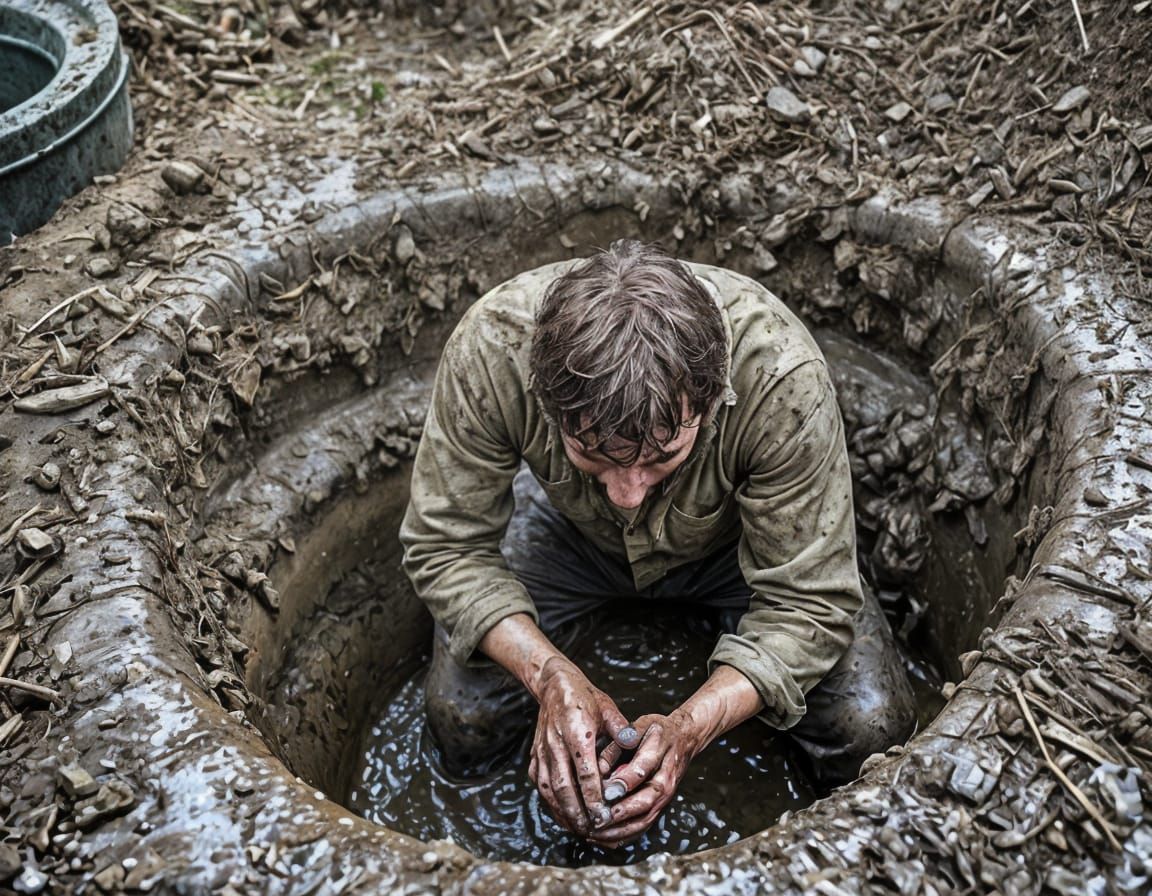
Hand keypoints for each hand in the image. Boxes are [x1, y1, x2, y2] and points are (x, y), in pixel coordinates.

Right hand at [527, 656, 639, 835]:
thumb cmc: (585, 697)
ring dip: (563, 811)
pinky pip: (540, 784)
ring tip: (579, 828)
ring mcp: (542, 750)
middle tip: (592, 829)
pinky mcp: (534, 755)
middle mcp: (555, 743)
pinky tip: (564, 814)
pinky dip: (551, 803)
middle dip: (578, 811)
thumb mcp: (607, 708)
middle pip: (563, 786)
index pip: (585, 772)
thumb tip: (635, 745)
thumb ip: (621, 729)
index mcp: (577, 731)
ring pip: (548, 789)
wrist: (554, 684)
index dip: (594, 797)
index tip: (604, 815)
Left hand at [587, 711, 702, 847]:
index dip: (623, 782)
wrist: (685, 738)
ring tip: (596, 833)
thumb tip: (599, 766)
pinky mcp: (661, 806)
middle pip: (646, 801)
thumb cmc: (656, 731)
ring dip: (621, 830)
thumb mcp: (639, 726)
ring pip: (645, 818)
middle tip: (597, 819)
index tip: (604, 792)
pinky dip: (626, 835)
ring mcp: (666, 795)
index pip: (641, 770)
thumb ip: (618, 743)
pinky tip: (606, 838)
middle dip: (621, 813)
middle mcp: (666, 778)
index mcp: (659, 752)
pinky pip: (645, 825)